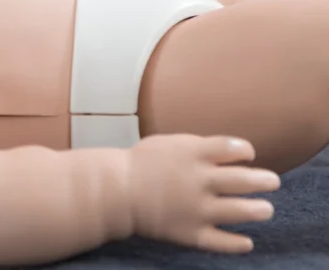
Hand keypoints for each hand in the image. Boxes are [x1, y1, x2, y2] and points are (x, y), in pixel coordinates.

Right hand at [128, 134, 280, 253]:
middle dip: (264, 180)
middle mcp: (199, 181)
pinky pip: (221, 242)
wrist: (115, 190)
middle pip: (244, 179)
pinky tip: (247, 241)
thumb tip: (232, 153)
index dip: (247, 151)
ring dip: (259, 210)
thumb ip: (200, 147)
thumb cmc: (142, 164)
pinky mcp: (190, 232)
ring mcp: (196, 209)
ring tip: (265, 209)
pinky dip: (238, 244)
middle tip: (272, 181)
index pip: (233, 148)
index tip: (248, 155)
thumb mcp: (169, 143)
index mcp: (193, 154)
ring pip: (240, 211)